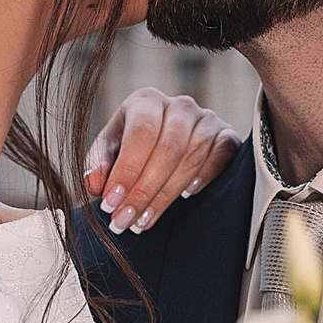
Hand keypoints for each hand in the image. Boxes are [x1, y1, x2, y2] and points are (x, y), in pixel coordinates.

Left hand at [84, 89, 245, 234]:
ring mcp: (207, 119)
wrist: (163, 149)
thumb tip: (95, 183)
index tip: (111, 203)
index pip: (140, 133)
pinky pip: (223, 155)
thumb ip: (98, 167)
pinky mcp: (228, 136)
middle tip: (126, 221)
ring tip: (144, 221)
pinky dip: (207, 175)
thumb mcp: (109, 155)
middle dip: (144, 191)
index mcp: (146, 101)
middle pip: (167, 148)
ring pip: (192, 157)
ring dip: (167, 194)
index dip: (127, 170)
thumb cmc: (131, 150)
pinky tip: (188, 195)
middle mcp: (179, 105)